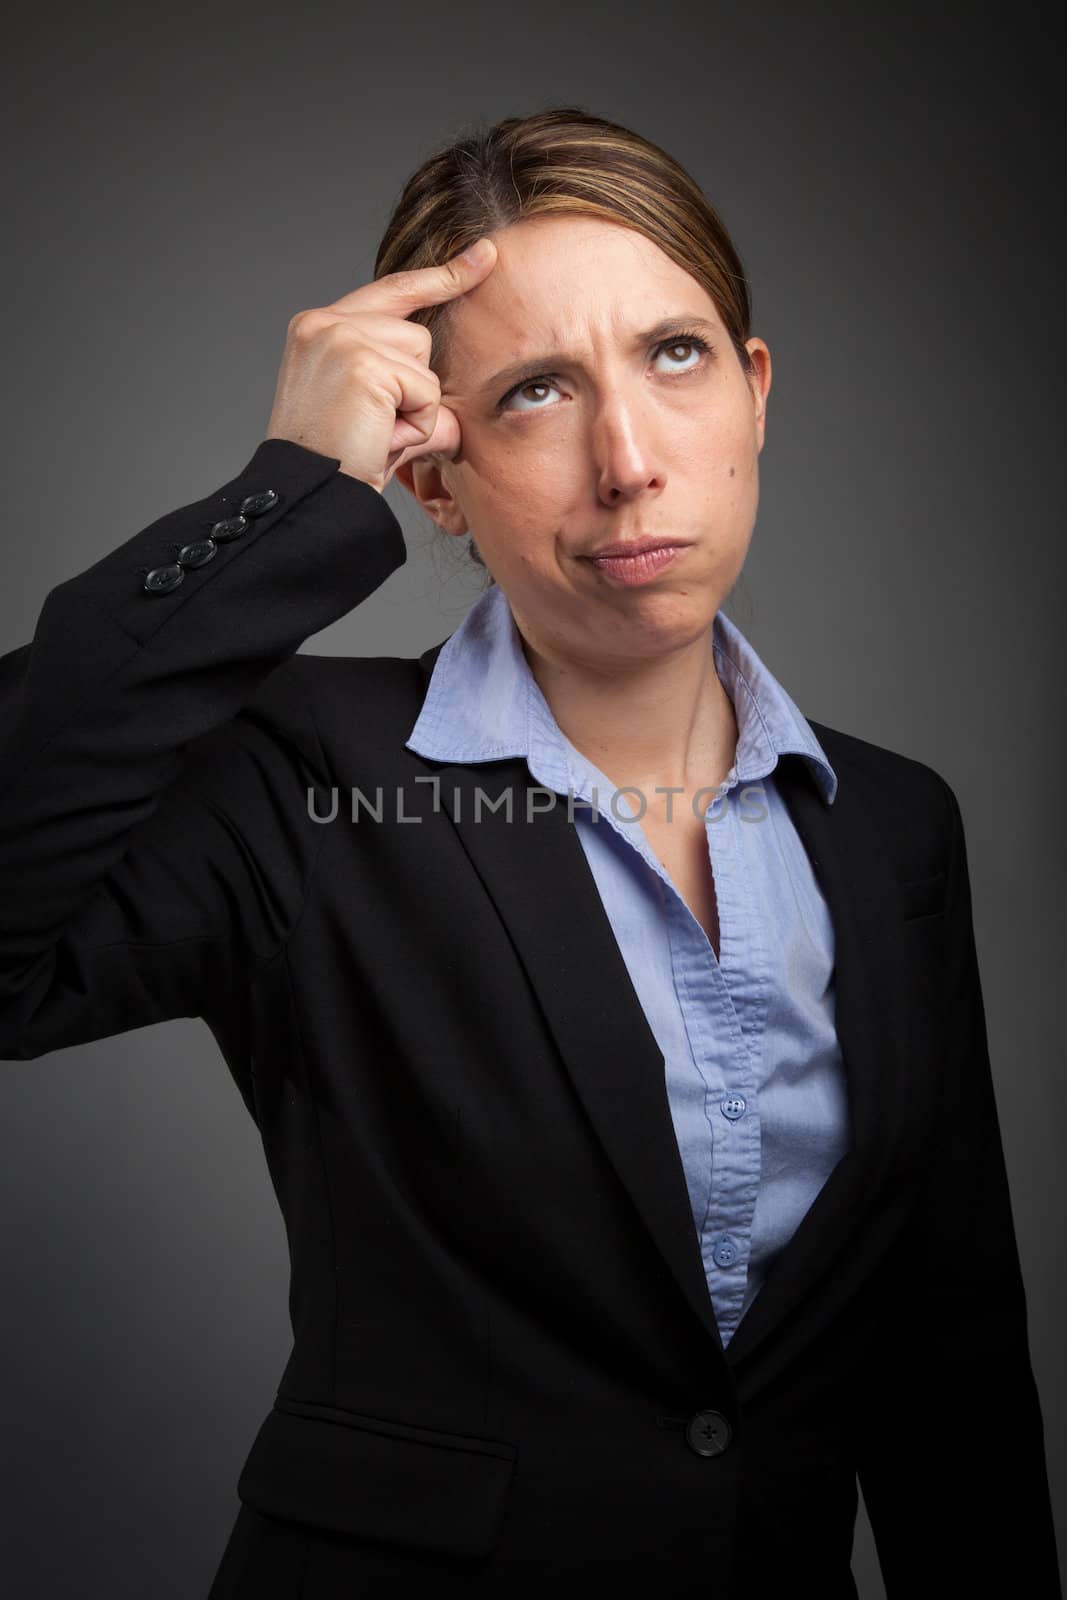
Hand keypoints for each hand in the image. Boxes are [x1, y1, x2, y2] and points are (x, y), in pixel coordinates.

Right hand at [265, 237, 498, 492]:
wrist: (308, 495)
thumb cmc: (335, 462)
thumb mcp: (371, 412)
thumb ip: (409, 388)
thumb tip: (460, 413)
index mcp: (318, 327)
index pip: (392, 291)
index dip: (442, 277)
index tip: (485, 255)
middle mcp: (324, 322)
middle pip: (417, 335)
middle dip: (413, 387)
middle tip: (372, 428)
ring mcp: (341, 337)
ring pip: (423, 359)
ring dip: (413, 406)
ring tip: (373, 432)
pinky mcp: (363, 361)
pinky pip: (426, 389)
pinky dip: (415, 422)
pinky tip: (379, 436)